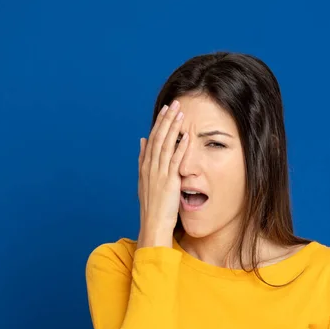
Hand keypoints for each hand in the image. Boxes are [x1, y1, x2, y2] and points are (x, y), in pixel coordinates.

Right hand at [137, 100, 189, 246]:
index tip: (165, 110)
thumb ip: (144, 160)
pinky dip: (180, 148)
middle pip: (158, 138)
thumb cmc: (152, 206)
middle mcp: (150, 168)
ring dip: (173, 128)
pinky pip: (175, 162)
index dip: (159, 123)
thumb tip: (142, 141)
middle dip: (166, 120)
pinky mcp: (169, 182)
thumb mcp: (144, 181)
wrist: (153, 224)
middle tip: (174, 104)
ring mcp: (159, 174)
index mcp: (145, 167)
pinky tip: (186, 137)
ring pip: (166, 146)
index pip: (152, 139)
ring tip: (180, 113)